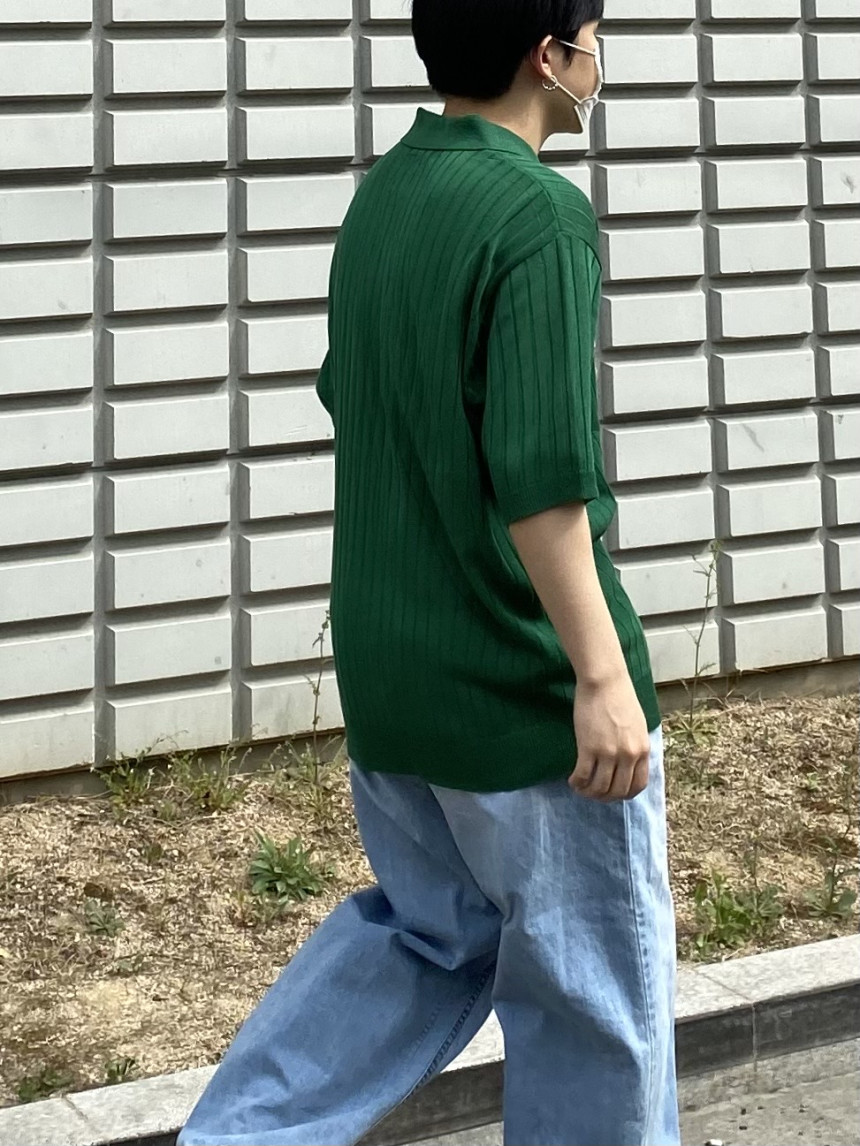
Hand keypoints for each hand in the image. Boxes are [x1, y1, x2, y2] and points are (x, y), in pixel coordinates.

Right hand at [569, 674, 650, 801]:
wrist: (605, 681)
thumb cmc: (620, 697)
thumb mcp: (637, 726)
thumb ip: (635, 746)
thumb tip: (628, 763)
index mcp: (643, 750)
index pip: (638, 785)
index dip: (624, 795)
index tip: (613, 793)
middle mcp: (628, 756)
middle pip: (618, 791)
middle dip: (605, 797)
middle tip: (594, 793)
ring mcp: (609, 753)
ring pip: (599, 787)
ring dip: (589, 793)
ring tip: (580, 788)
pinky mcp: (589, 748)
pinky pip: (583, 776)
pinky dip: (577, 783)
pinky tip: (572, 780)